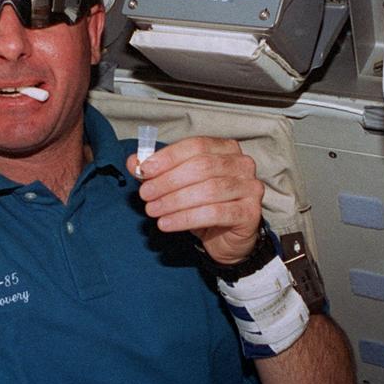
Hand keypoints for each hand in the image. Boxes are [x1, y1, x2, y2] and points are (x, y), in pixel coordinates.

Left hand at [128, 136, 263, 264]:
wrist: (227, 238)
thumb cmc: (204, 206)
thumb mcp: (178, 186)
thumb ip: (157, 172)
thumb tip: (133, 162)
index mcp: (226, 149)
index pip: (195, 146)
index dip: (168, 157)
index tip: (144, 170)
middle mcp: (242, 164)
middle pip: (201, 167)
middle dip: (168, 181)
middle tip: (146, 195)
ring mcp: (250, 188)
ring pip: (208, 190)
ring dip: (174, 201)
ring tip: (153, 210)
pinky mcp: (250, 213)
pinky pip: (215, 213)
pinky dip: (186, 218)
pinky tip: (167, 224)